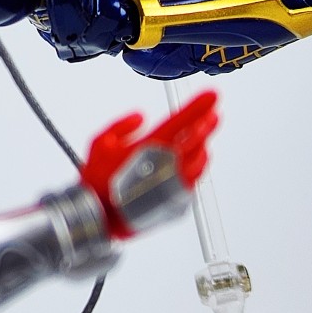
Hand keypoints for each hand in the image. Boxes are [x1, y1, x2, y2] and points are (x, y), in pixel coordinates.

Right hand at [80, 91, 217, 236]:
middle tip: (213, 114)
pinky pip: (193, 179)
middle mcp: (167, 163)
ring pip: (199, 160)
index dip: (199, 105)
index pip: (181, 120)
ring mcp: (175, 183)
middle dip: (207, 123)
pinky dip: (197, 168)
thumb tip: (140, 117)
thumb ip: (122, 125)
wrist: (99, 217)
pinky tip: (196, 162)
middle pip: (197, 138)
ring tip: (204, 138)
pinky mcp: (177, 200)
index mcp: (150, 146)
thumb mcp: (100, 143)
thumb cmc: (98, 182)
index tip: (212, 95)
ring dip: (203, 146)